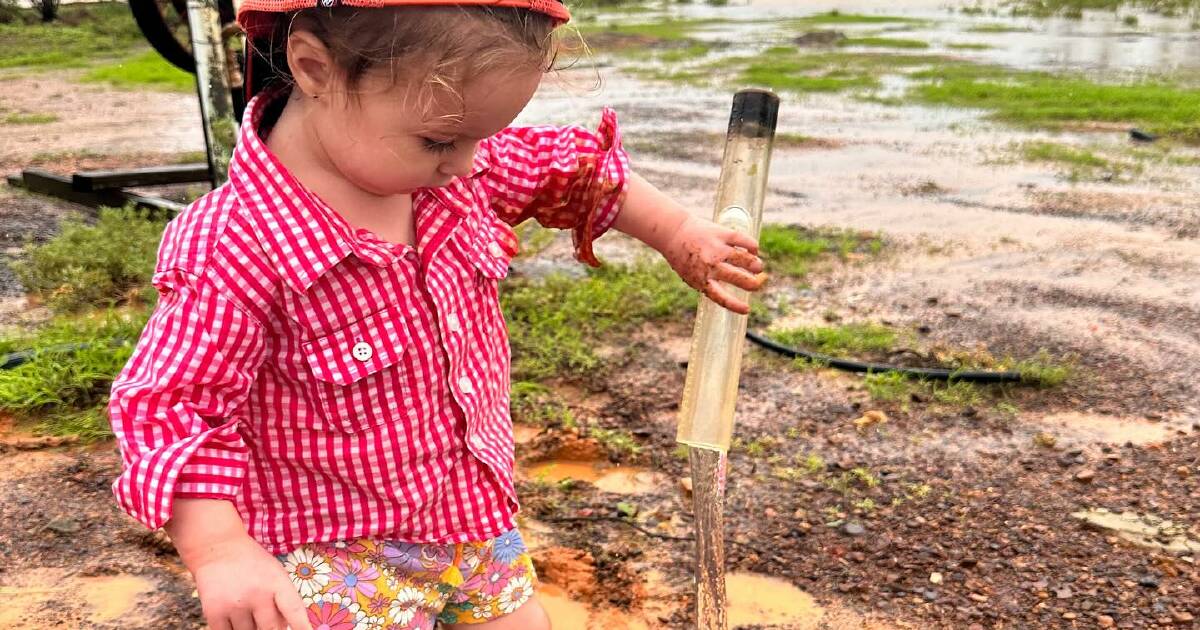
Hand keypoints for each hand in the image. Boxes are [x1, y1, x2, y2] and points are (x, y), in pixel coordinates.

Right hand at [166, 499, 311, 629]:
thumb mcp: (275, 573)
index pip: (293, 610)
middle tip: (267, 622)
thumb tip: (285, 628)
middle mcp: (257, 593)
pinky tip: (234, 618)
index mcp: (277, 582)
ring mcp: (235, 604)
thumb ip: (283, 600)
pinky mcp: (214, 612)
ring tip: (247, 610)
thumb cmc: (253, 563)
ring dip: (251, 629)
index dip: (301, 627)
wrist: (217, 549)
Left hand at [661, 214, 766, 313]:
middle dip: (752, 284)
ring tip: (758, 267)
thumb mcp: (692, 276)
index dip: (736, 305)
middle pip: (738, 278)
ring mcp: (717, 248)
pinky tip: (753, 251)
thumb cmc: (684, 258)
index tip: (747, 309)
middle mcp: (710, 265)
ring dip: (755, 265)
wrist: (673, 232)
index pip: (721, 297)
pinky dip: (752, 247)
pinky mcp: (722, 234)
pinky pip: (744, 241)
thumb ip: (709, 283)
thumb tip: (735, 290)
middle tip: (756, 284)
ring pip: (745, 259)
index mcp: (701, 280)